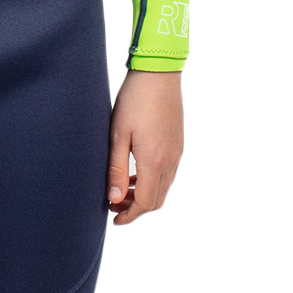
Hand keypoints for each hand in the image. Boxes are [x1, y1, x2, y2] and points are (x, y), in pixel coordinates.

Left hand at [105, 70, 182, 225]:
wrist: (158, 73)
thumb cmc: (134, 100)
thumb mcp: (118, 136)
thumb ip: (117, 170)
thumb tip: (115, 200)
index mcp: (155, 161)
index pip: (146, 203)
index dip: (130, 215)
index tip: (114, 219)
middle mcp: (171, 160)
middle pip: (158, 200)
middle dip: (137, 208)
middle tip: (114, 206)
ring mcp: (178, 152)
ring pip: (164, 187)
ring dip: (145, 195)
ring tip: (122, 190)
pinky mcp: (178, 143)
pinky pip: (168, 173)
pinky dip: (153, 181)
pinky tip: (136, 172)